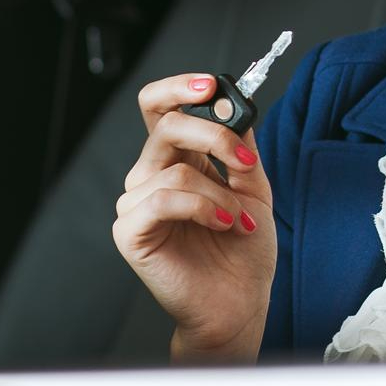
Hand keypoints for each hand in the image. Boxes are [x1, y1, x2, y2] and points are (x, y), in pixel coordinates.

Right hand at [111, 73, 276, 360]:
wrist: (238, 301)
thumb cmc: (242, 250)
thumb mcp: (254, 188)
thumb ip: (241, 148)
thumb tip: (235, 107)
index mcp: (177, 159)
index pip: (160, 107)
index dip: (178, 88)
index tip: (211, 83)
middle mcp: (152, 176)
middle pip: (165, 126)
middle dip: (212, 136)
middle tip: (244, 162)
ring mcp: (137, 203)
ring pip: (176, 170)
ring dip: (221, 194)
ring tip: (240, 219)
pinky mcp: (131, 231)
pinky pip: (162, 200)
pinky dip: (202, 208)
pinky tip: (222, 225)